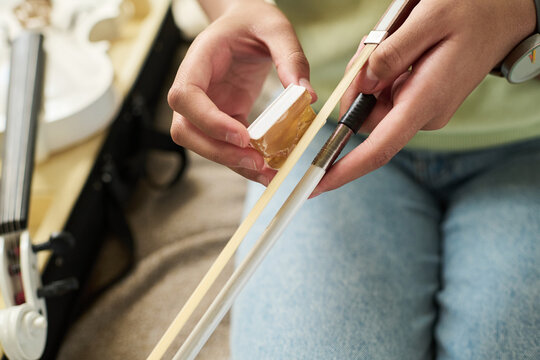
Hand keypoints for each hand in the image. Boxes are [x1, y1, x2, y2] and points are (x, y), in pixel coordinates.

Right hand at [168, 0, 315, 185]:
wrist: (245, 25)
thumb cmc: (252, 21)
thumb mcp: (275, 27)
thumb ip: (290, 56)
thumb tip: (305, 95)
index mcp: (199, 61)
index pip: (185, 96)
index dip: (207, 120)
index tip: (241, 135)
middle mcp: (196, 88)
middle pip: (186, 130)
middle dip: (218, 151)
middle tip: (256, 162)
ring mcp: (207, 107)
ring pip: (203, 145)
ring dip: (232, 163)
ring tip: (267, 173)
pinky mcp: (224, 118)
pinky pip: (226, 146)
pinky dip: (244, 160)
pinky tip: (268, 168)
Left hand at [314, 0, 536, 195]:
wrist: (506, 13)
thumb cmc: (474, 10)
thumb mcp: (428, 19)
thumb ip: (390, 54)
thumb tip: (361, 85)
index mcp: (425, 101)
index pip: (378, 149)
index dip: (344, 169)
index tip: (317, 184)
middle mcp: (424, 114)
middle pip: (366, 116)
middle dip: (356, 88)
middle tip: (373, 45)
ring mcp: (424, 109)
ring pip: (373, 102)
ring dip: (370, 75)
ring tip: (395, 39)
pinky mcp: (423, 100)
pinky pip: (387, 93)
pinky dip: (381, 73)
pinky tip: (399, 47)